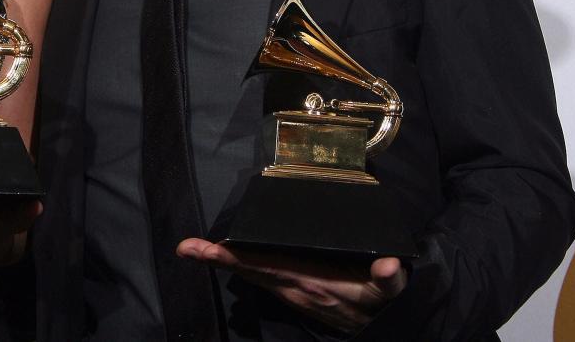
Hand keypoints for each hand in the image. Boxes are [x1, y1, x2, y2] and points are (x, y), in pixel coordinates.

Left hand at [177, 239, 406, 332]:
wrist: (379, 328)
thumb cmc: (379, 304)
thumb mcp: (388, 292)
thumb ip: (388, 279)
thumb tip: (389, 265)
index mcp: (307, 281)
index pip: (262, 265)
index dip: (232, 257)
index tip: (203, 250)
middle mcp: (292, 287)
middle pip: (248, 269)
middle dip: (217, 258)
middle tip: (186, 247)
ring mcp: (291, 291)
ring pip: (253, 273)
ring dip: (228, 260)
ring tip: (199, 248)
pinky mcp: (294, 291)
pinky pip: (262, 274)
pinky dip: (243, 264)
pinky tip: (230, 255)